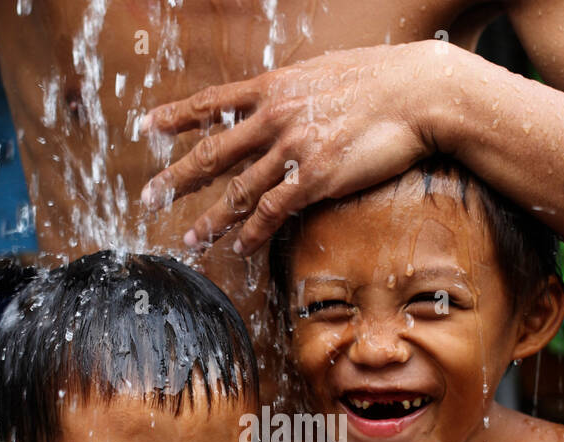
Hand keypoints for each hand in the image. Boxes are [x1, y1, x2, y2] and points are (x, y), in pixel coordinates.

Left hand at [139, 41, 444, 254]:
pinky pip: (273, 211)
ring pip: (238, 190)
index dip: (175, 117)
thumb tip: (281, 100)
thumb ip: (294, 92)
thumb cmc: (379, 80)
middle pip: (212, 153)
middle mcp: (274, 117)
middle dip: (176, 178)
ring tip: (190, 239)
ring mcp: (293, 148)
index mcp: (273, 87)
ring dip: (211, 219)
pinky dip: (253, 232)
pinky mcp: (316, 177)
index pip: (211, 103)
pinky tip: (239, 246)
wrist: (418, 93)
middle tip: (149, 198)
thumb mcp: (323, 73)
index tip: (145, 127)